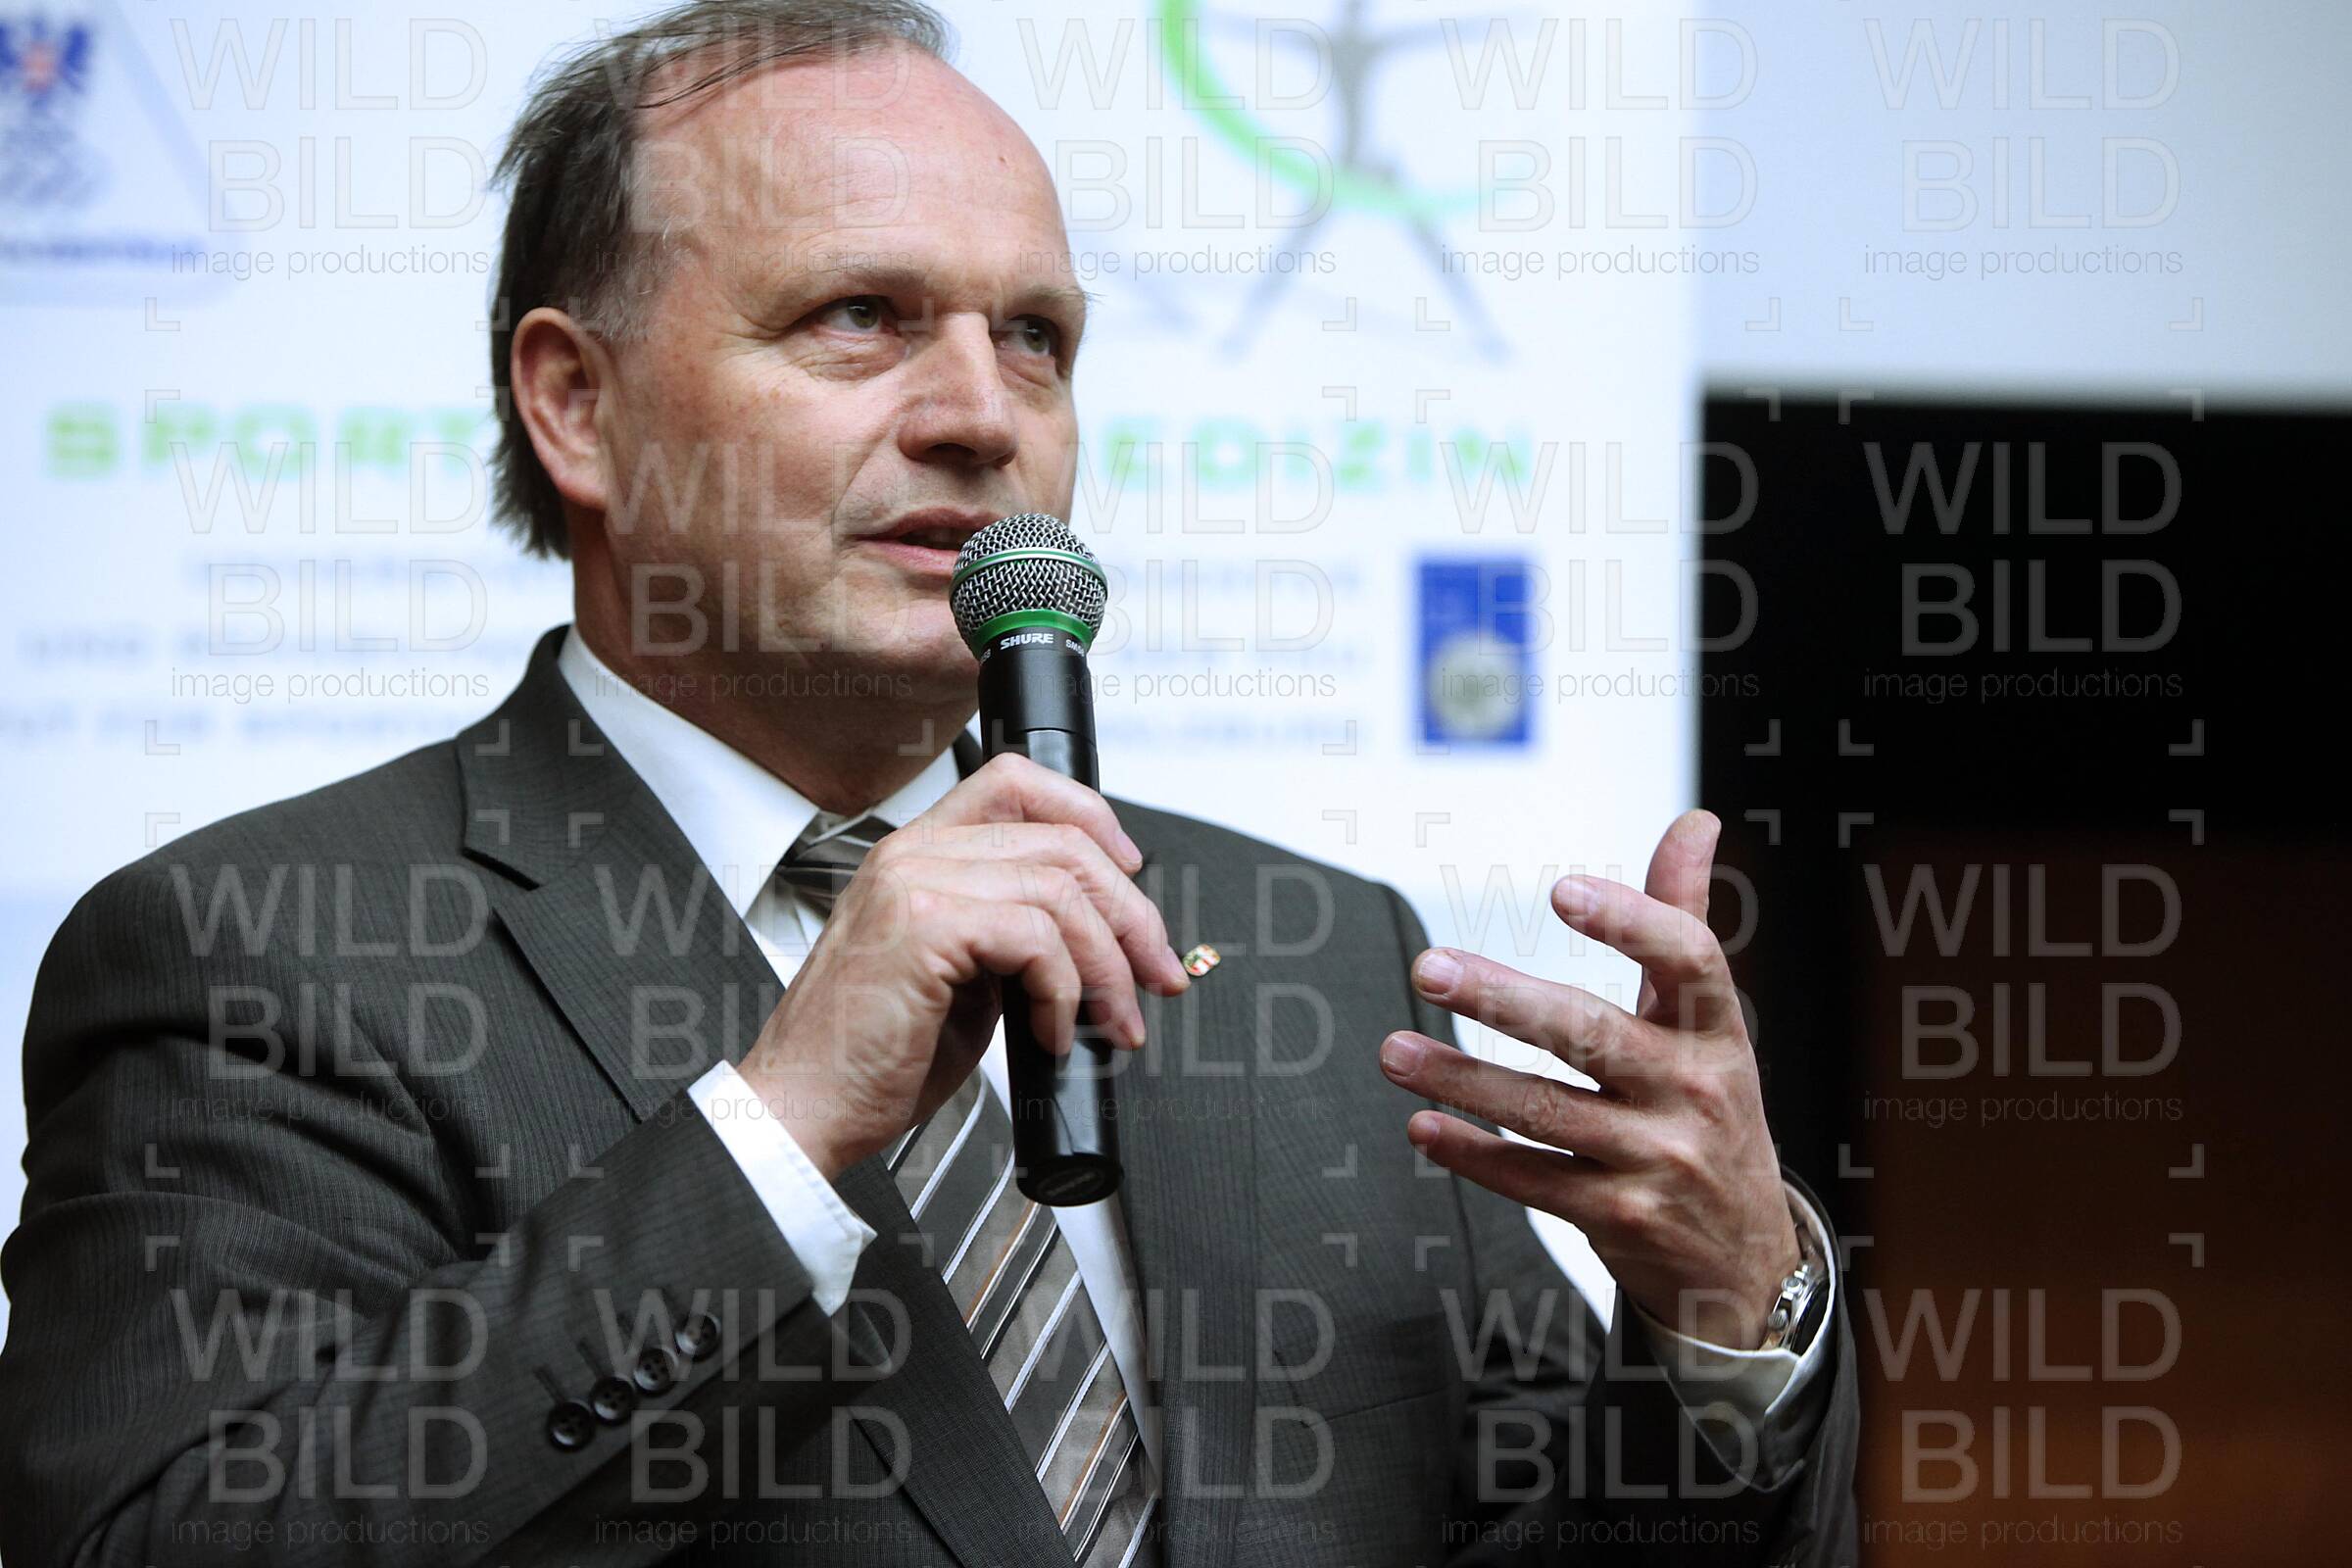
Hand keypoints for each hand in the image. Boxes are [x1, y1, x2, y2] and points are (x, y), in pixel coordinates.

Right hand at [738, 753, 1190, 1179]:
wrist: (805, 1108)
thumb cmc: (869, 1057)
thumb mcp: (959, 979)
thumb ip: (1012, 938)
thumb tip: (1096, 941)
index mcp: (919, 854)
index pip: (1018, 783)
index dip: (1091, 817)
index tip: (1131, 876)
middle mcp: (913, 854)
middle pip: (1062, 841)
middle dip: (1130, 915)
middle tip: (1155, 975)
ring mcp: (915, 883)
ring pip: (1060, 891)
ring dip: (1108, 967)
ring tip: (1111, 1022)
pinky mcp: (924, 926)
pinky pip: (1037, 938)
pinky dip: (1065, 993)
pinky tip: (1051, 1035)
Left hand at [1377, 809, 1801, 1348]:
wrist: (1741, 1253)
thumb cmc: (1708, 1106)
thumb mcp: (1708, 1022)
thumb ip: (1682, 919)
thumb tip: (1693, 821)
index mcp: (1717, 1031)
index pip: (1689, 961)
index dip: (1631, 921)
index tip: (1561, 889)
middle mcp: (1694, 1092)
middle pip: (1591, 1033)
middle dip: (1502, 999)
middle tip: (1427, 967)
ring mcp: (1658, 1159)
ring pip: (1543, 1110)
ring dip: (1459, 1078)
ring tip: (1393, 1050)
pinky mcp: (1619, 1217)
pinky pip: (1533, 1180)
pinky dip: (1473, 1154)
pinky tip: (1422, 1126)